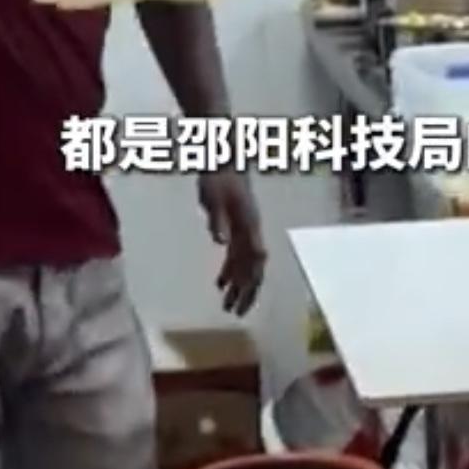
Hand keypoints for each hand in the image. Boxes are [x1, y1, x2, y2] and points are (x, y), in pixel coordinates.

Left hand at [198, 170, 265, 316]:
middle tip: (234, 312)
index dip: (251, 279)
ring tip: (227, 305)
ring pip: (245, 264)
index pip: (255, 257)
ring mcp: (245, 229)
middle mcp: (251, 230)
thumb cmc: (218, 175)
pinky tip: (220, 284)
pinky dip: (230, 271)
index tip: (243, 299)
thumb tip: (221, 241)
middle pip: (253, 266)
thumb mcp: (213, 195)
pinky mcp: (236, 227)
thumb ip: (217, 218)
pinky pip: (237, 255)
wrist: (222, 157)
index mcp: (249, 223)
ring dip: (238, 285)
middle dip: (246, 291)